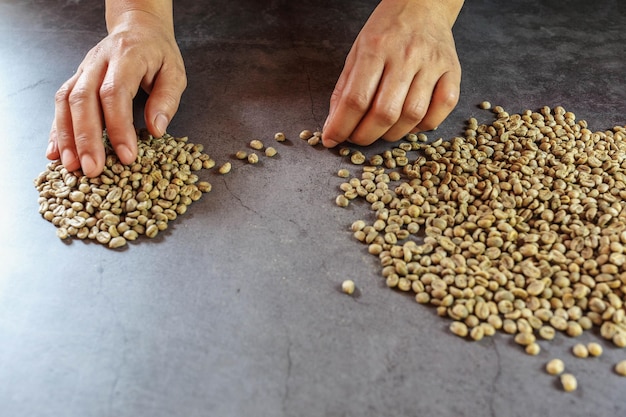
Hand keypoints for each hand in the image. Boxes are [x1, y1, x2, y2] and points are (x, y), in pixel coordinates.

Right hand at [47, 9, 186, 176]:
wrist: (138, 28)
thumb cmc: (158, 54)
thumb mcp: (174, 73)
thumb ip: (167, 100)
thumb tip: (156, 130)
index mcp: (127, 57)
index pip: (116, 93)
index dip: (119, 126)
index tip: (127, 155)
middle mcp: (99, 62)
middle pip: (84, 99)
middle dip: (87, 138)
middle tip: (94, 169)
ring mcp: (83, 69)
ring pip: (66, 101)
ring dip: (67, 136)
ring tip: (72, 166)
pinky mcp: (76, 79)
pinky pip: (60, 103)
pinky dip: (56, 129)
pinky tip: (56, 152)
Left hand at [322, 0, 462, 147]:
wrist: (422, 5)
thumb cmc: (386, 31)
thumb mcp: (356, 52)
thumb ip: (343, 90)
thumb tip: (332, 127)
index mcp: (376, 48)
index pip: (356, 99)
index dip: (341, 127)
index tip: (332, 140)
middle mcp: (406, 56)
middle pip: (385, 112)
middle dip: (365, 136)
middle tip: (357, 138)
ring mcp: (432, 64)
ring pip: (413, 115)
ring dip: (393, 134)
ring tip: (382, 131)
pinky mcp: (452, 71)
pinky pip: (441, 110)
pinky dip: (424, 125)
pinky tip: (411, 123)